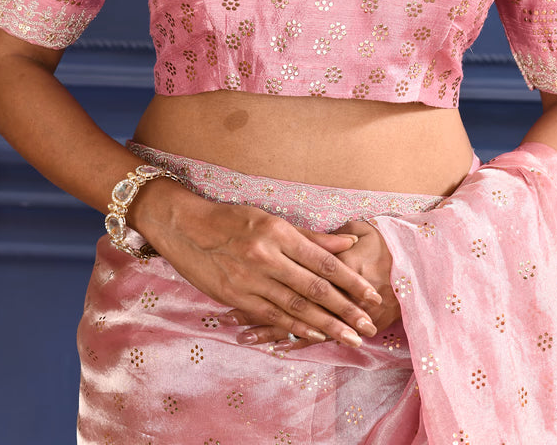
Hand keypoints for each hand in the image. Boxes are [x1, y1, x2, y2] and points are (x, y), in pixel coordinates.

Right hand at [137, 180, 381, 348]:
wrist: (184, 226)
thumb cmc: (230, 219)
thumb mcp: (269, 219)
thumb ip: (309, 236)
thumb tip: (347, 244)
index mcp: (278, 232)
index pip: (322, 261)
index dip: (350, 281)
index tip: (372, 296)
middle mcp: (266, 256)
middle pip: (314, 288)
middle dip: (346, 310)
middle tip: (369, 326)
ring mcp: (250, 279)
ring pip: (296, 307)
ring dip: (326, 325)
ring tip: (350, 338)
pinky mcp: (235, 296)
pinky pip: (271, 315)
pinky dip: (295, 327)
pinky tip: (315, 336)